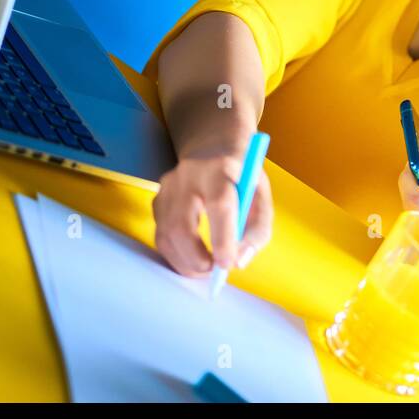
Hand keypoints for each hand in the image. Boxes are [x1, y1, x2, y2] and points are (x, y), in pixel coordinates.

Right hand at [152, 139, 273, 277]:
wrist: (213, 147)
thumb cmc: (241, 175)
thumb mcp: (261, 195)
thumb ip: (257, 229)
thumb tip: (238, 263)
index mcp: (220, 170)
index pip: (219, 205)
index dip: (223, 239)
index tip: (227, 265)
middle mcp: (188, 176)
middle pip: (182, 225)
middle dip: (196, 258)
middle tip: (214, 272)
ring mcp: (168, 188)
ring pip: (166, 235)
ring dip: (185, 262)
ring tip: (206, 268)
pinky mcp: (157, 200)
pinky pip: (161, 236)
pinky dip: (176, 255)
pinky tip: (192, 257)